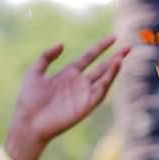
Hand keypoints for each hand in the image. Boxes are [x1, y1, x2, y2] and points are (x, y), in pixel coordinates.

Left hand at [3, 37, 131, 159]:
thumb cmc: (29, 99)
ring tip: (122, 57)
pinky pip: (101, 91)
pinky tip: (114, 68)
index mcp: (68, 74)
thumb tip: (62, 44)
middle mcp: (79, 83)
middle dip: (116, 57)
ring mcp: (84, 94)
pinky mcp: (87, 105)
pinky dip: (109, 79)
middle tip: (129, 48)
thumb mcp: (35, 71)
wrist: (30, 121)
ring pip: (104, 78)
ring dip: (114, 68)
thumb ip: (47, 56)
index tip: (113, 38)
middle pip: (102, 67)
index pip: (90, 57)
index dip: (101, 47)